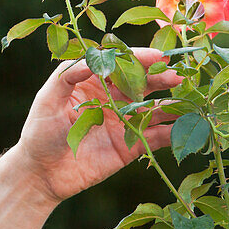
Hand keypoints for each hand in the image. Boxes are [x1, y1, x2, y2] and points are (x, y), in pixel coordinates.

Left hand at [12, 47, 183, 204]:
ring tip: (190, 99)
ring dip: (172, 104)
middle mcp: (113, 99)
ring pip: (154, 109)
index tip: (157, 56)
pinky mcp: (130, 146)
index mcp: (94, 82)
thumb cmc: (39, 132)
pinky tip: (187, 128)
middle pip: (142, 84)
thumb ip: (67, 77)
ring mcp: (124, 122)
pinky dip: (172, 133)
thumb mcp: (47, 100)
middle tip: (179, 76)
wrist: (40, 173)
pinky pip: (155, 137)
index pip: (121, 64)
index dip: (140, 59)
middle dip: (161, 79)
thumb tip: (90, 59)